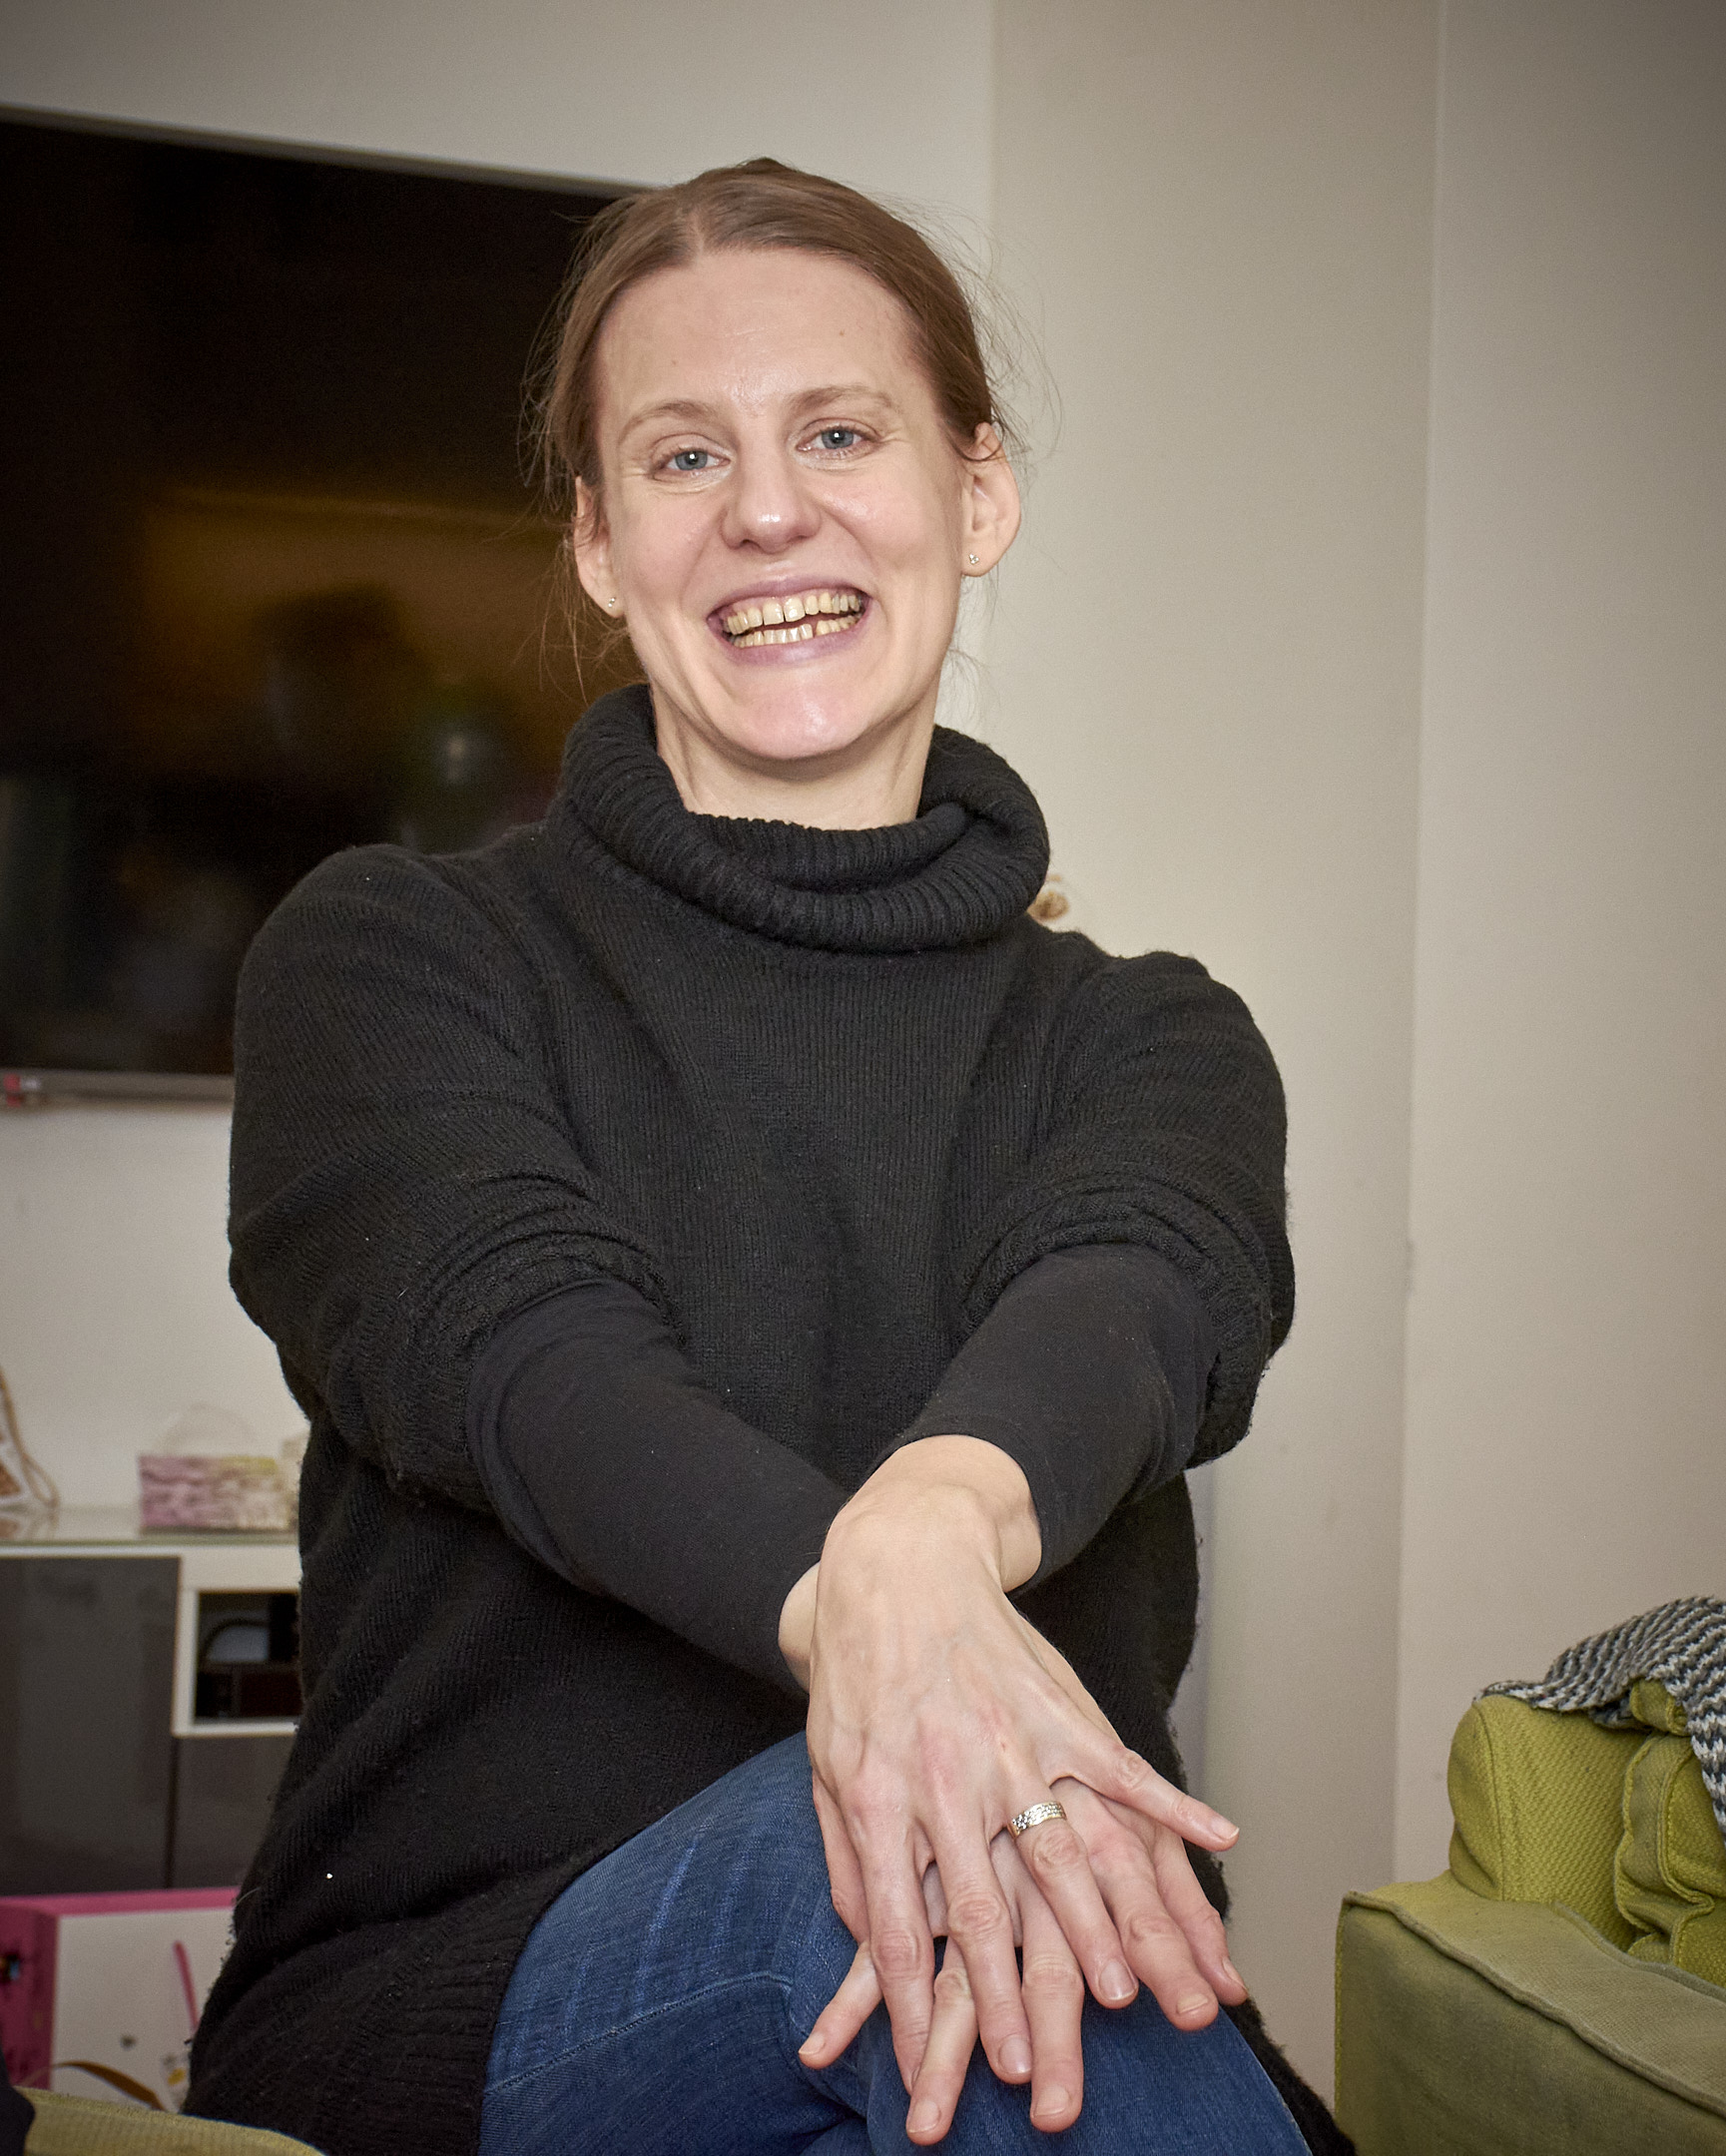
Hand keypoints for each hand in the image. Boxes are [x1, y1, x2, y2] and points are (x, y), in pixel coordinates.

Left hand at [794, 1442, 1238, 2095]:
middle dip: (1006, 1991)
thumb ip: (853, 1861)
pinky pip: (1122, 1765)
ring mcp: (1008, 1743)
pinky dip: (1174, 1802)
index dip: (916, 1998)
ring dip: (1095, 1927)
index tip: (936, 2063)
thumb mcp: (832, 1770)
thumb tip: (871, 1945)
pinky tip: (1221, 1840)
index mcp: (881, 1799)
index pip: (896, 1921)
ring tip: (1128, 1992)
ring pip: (1060, 1850)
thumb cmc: (857, 1679)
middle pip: (981, 1905)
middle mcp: (946, 1780)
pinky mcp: (1057, 1709)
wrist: (894, 1567)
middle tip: (1033, 2064)